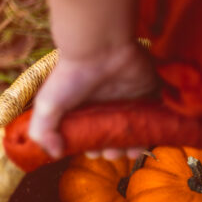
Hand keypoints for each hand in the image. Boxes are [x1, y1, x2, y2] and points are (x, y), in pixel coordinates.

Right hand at [29, 42, 158, 157]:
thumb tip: (54, 154)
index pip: (94, 137)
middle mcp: (109, 107)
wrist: (100, 47)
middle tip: (115, 152)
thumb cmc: (71, 76)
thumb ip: (43, 131)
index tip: (96, 153)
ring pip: (138, 130)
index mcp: (87, 111)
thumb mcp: (48, 105)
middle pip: (117, 137)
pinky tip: (150, 138)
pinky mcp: (151, 91)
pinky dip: (157, 128)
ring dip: (137, 145)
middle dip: (116, 151)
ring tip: (132, 151)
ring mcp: (131, 100)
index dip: (95, 150)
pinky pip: (158, 114)